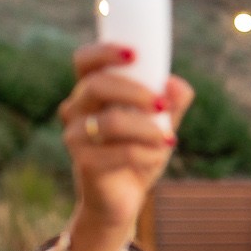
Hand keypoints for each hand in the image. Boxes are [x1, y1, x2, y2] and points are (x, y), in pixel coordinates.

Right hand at [58, 44, 193, 240]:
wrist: (123, 198)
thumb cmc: (139, 152)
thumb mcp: (161, 124)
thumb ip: (172, 102)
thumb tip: (175, 85)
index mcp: (91, 92)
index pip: (84, 61)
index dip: (104, 52)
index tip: (134, 54)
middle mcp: (76, 110)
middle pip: (96, 86)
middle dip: (134, 92)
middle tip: (162, 104)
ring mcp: (75, 137)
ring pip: (110, 122)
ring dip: (147, 129)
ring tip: (167, 139)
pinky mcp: (84, 164)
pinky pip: (120, 153)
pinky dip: (147, 154)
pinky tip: (156, 157)